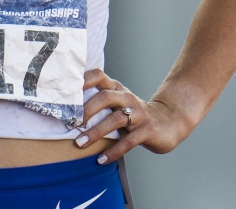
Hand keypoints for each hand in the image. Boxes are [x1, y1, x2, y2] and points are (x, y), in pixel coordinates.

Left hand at [75, 69, 190, 163]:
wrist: (169, 121)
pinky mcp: (147, 130)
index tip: (66, 92)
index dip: (83, 81)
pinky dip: (113, 151)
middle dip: (87, 110)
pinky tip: (101, 160)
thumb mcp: (118, 104)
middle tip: (71, 122)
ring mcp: (139, 113)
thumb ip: (98, 104)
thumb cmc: (135, 114)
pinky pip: (128, 141)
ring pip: (116, 119)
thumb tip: (67, 112)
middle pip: (105, 97)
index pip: (98, 76)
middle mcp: (127, 98)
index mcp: (117, 89)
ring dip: (96, 132)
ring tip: (80, 143)